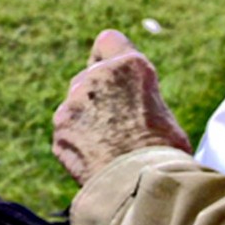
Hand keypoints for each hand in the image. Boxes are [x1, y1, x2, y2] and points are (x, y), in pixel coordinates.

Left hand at [51, 31, 190, 185]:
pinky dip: (76, 143)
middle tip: (116, 125)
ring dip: (86, 120)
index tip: (110, 72)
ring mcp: (74, 101)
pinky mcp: (60, 127)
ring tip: (108, 148)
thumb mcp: (163, 114)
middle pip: (89, 77)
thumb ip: (140, 101)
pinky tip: (95, 160)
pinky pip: (66, 131)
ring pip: (76, 105)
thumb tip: (137, 110)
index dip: (107, 56)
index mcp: (131, 67)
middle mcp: (98, 76)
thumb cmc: (164, 155)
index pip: (109, 40)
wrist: (141, 184)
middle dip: (97, 95)